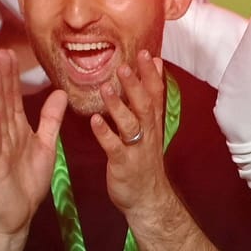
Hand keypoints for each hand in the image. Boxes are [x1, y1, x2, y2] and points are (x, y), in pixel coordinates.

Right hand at [0, 50, 66, 236]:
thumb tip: (60, 94)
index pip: (15, 98)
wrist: (17, 214)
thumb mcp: (46, 146)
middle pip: (5, 100)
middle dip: (3, 77)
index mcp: (19, 129)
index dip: (13, 77)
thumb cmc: (28, 182)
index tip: (11, 54)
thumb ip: (51, 120)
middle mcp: (6, 133)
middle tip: (1, 53)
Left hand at [89, 52, 176, 215]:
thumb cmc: (143, 158)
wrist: (148, 198)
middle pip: (144, 105)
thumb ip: (150, 98)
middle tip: (124, 66)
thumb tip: (155, 67)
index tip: (146, 53)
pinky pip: (114, 147)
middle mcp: (148, 133)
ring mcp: (136, 149)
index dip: (151, 74)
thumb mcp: (151, 127)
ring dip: (118, 106)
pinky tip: (94, 120)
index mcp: (152, 123)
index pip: (155, 94)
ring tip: (105, 88)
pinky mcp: (123, 164)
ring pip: (130, 124)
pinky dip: (105, 133)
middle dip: (135, 85)